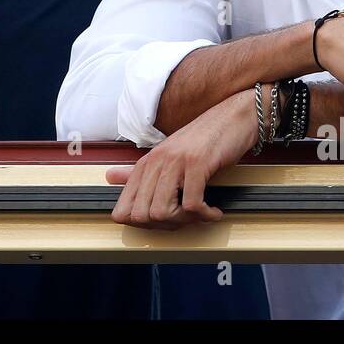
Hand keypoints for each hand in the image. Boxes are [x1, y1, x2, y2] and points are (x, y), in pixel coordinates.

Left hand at [106, 92, 253, 230]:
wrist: (234, 117)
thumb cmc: (204, 138)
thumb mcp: (168, 154)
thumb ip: (139, 171)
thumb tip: (109, 177)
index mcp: (146, 163)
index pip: (123, 209)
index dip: (142, 225)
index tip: (164, 221)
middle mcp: (157, 162)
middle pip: (142, 215)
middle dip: (165, 225)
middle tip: (185, 220)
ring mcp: (176, 162)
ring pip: (162, 212)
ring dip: (184, 221)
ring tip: (200, 214)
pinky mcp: (197, 164)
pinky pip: (192, 205)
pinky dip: (205, 215)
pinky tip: (213, 211)